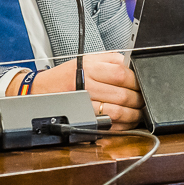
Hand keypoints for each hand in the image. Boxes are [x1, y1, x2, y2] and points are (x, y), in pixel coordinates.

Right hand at [7, 53, 144, 130]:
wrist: (40, 90)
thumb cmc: (66, 75)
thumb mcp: (87, 59)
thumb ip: (110, 58)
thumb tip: (130, 63)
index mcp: (89, 68)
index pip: (120, 74)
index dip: (136, 81)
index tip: (141, 84)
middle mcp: (87, 86)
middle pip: (121, 95)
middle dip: (138, 99)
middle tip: (143, 99)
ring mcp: (85, 105)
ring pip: (117, 112)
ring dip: (133, 115)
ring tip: (138, 112)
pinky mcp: (83, 119)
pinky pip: (107, 125)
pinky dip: (122, 126)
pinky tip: (127, 122)